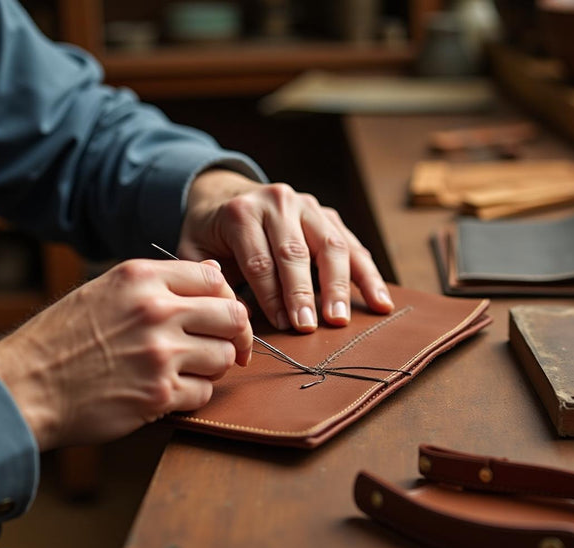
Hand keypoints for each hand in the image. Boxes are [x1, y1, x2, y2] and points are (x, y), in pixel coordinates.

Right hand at [0, 259, 251, 450]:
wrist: (23, 387)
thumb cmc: (60, 339)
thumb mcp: (104, 290)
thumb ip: (159, 282)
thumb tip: (215, 275)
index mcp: (141, 278)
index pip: (215, 278)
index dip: (226, 299)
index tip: (223, 316)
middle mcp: (156, 310)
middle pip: (233, 316)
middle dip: (234, 334)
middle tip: (226, 347)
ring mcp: (160, 353)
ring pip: (224, 357)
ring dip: (212, 366)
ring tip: (186, 370)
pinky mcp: (159, 394)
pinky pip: (204, 393)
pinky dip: (192, 395)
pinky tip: (167, 392)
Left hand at [178, 169, 394, 332]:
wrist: (227, 195)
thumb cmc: (211, 233)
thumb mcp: (193, 249)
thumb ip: (204, 274)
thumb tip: (229, 301)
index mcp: (242, 212)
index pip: (260, 259)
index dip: (271, 295)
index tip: (282, 326)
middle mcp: (278, 202)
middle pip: (296, 252)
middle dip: (304, 293)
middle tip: (310, 325)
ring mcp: (308, 206)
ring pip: (331, 245)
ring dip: (339, 286)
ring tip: (340, 318)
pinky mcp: (328, 215)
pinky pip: (352, 246)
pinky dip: (368, 275)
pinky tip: (380, 302)